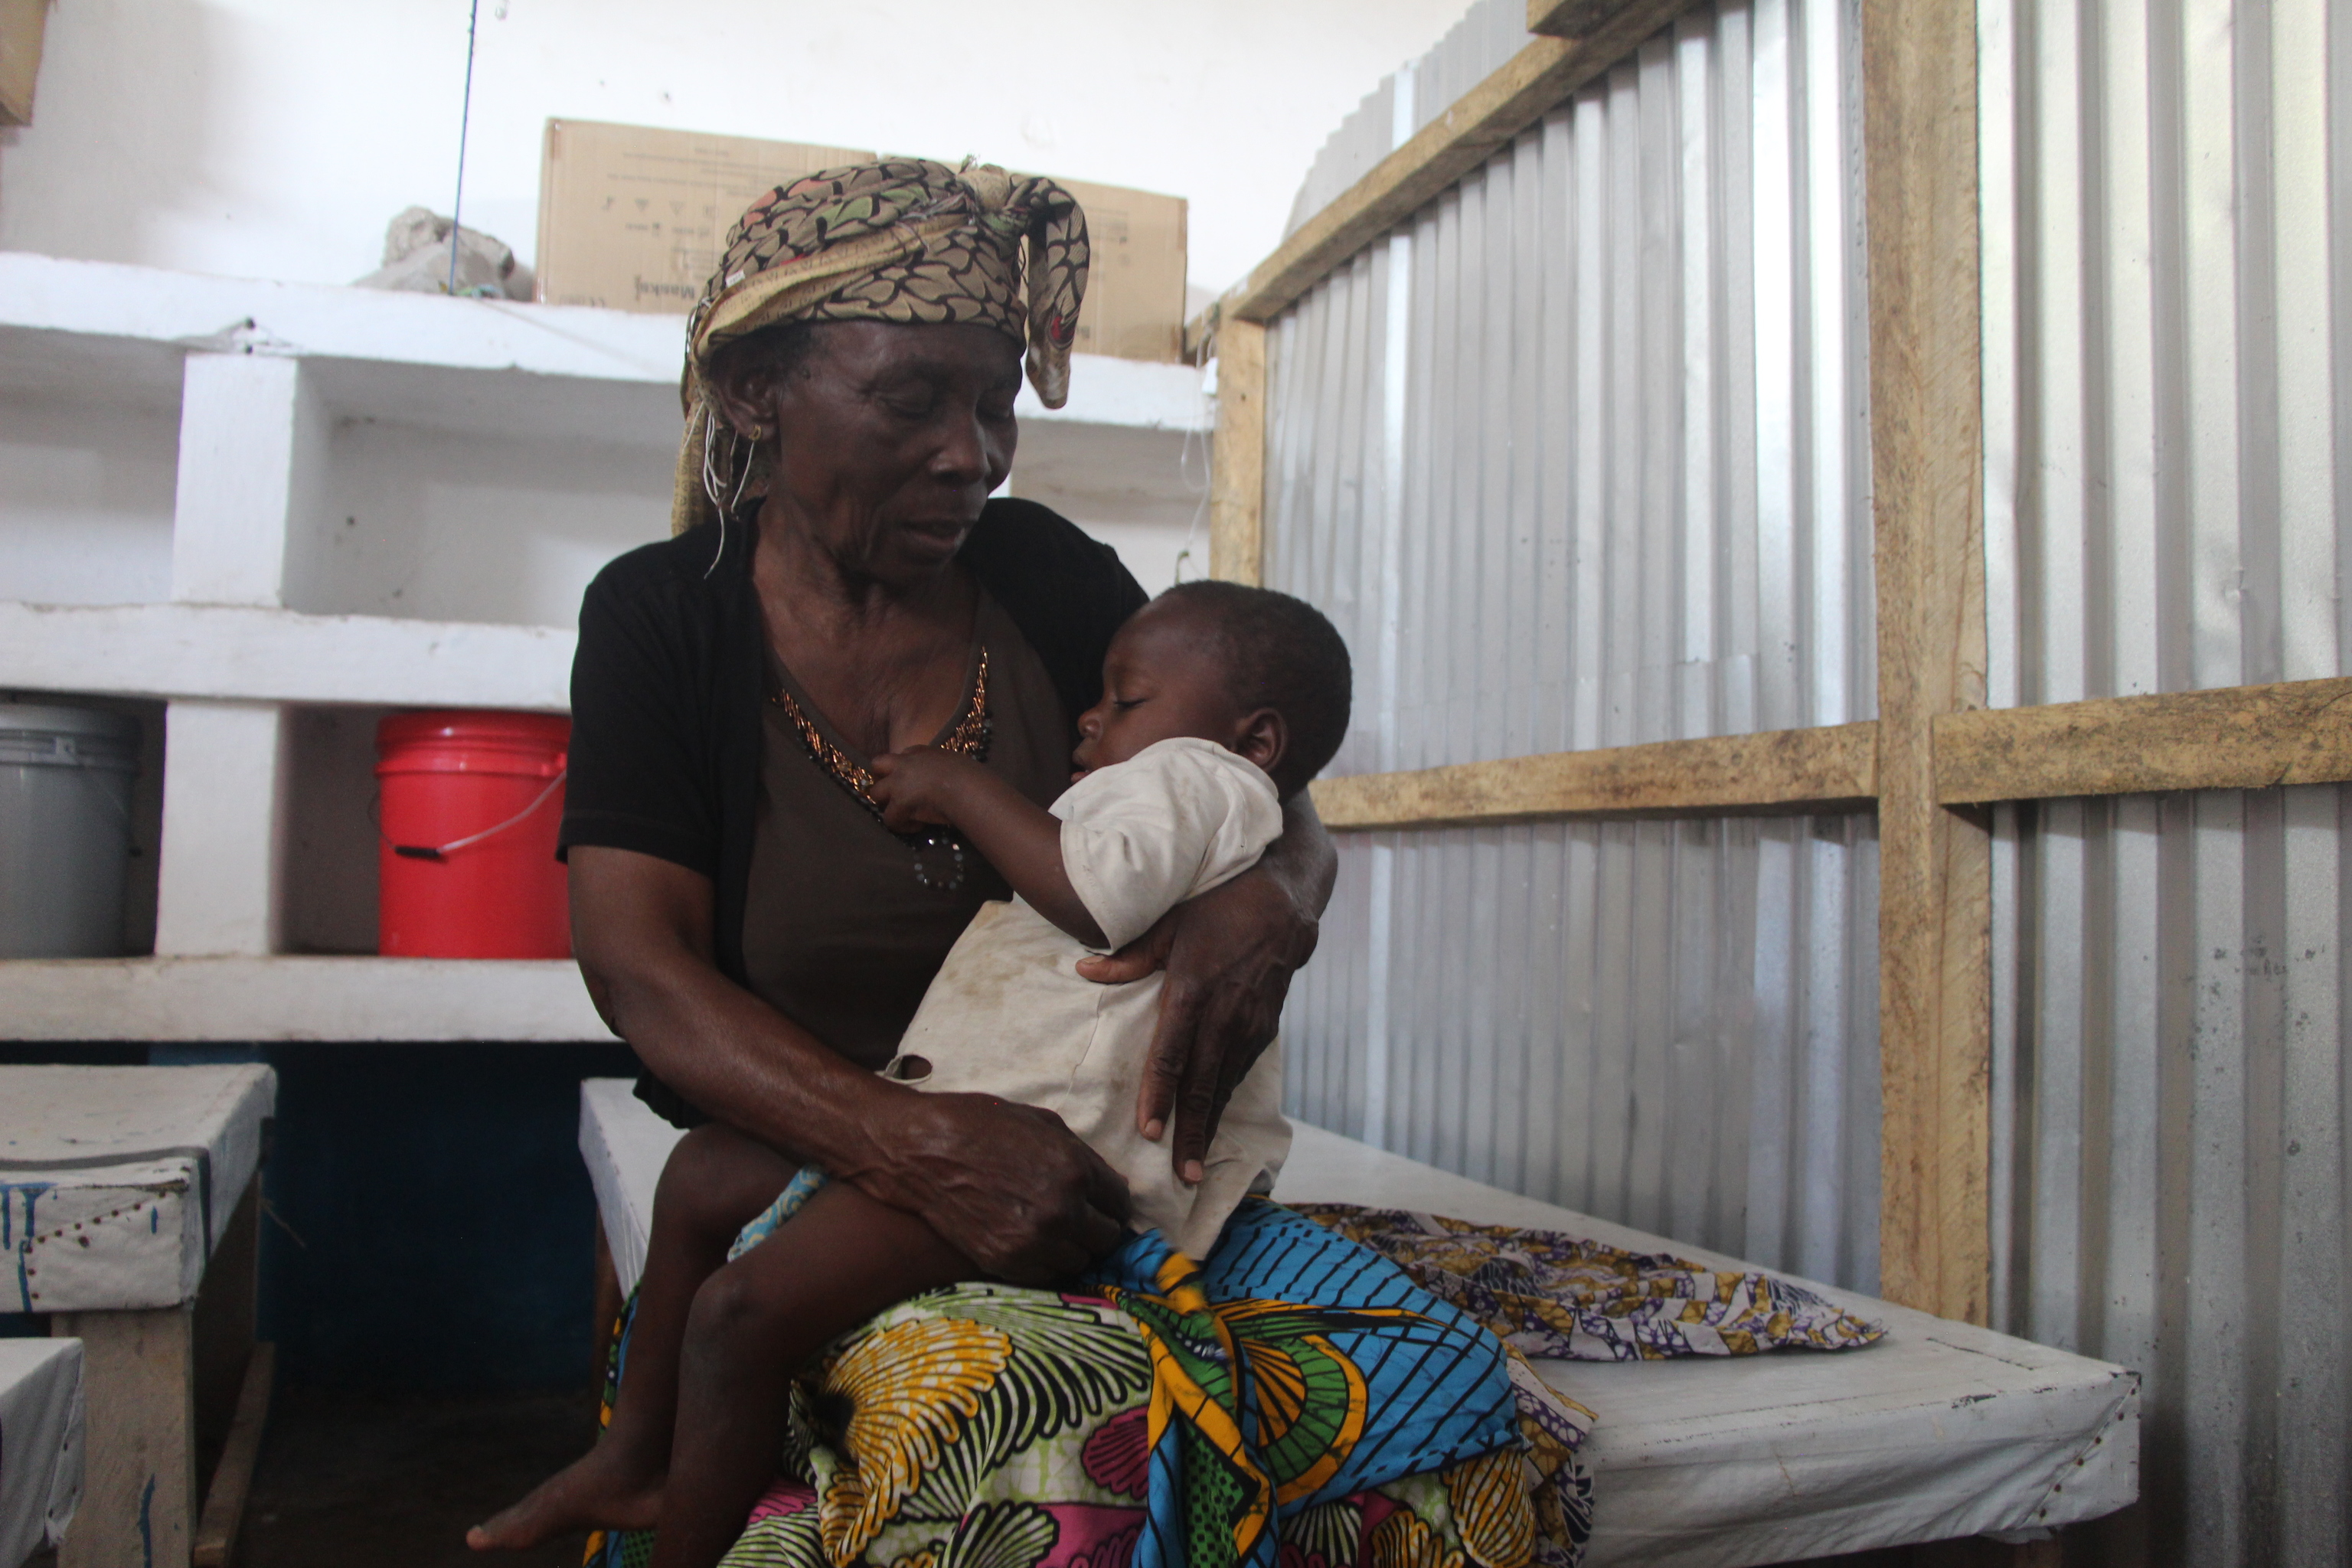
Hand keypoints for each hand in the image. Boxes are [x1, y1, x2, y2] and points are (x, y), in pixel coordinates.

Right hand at [855, 1090, 1132, 1282]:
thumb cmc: (979, 1125)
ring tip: (1053, 1229)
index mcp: (1074, 1169)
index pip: (1120, 1202)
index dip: (1112, 1202)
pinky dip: (1046, 1262)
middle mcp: (1061, 1210)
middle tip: (1081, 1219)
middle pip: (1106, 1238)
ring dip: (1072, 1247)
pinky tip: (1032, 1241)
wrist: (921, 1151)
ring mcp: (1033, 1241)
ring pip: (1080, 1261)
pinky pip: (1047, 1275)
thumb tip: (1111, 1184)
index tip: (1102, 1204)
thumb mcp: (1042, 1123)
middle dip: (1098, 1227)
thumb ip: (1083, 1155)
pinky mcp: (1005, 1262)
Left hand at [868, 747, 979, 832]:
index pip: (903, 754)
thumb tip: (946, 779)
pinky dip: (901, 825)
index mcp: (920, 752)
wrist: (967, 787)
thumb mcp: (955, 762)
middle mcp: (904, 763)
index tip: (913, 780)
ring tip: (903, 813)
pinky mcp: (898, 803)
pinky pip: (889, 818)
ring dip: (887, 803)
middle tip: (895, 793)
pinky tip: (917, 827)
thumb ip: (942, 767)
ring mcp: (897, 782)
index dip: (904, 768)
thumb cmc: (970, 776)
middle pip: (878, 765)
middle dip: (883, 778)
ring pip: (876, 792)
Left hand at [1075, 868, 1318, 1182]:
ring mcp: (1248, 1025)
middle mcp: (1224, 1015)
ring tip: (1195, 1163)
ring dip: (1210, 1126)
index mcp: (1193, 991)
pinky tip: (1212, 1122)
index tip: (1149, 1131)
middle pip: (1202, 1084)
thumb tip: (1083, 969)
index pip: (1171, 1055)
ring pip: (1224, 1085)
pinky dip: (1224, 1100)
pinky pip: (1239, 1072)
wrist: (1283, 905)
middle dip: (1190, 1132)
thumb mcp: (1169, 924)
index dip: (1159, 1096)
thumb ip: (1128, 957)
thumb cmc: (1217, 909)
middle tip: (1180, 1174)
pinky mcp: (1264, 1028)